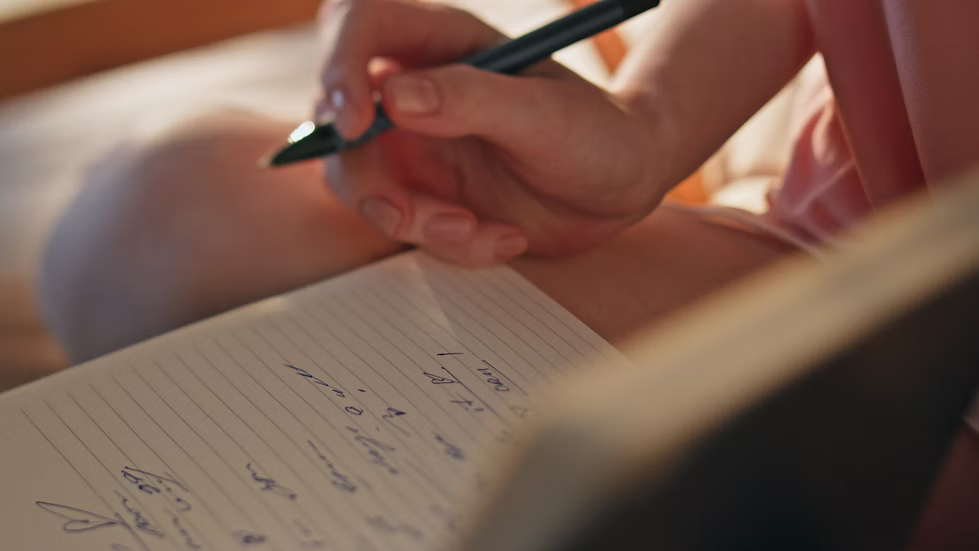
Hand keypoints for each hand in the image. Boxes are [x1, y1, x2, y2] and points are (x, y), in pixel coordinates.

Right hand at [316, 0, 673, 264]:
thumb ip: (470, 98)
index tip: (355, 123)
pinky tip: (503, 239)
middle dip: (365, 177)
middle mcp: (416, 91)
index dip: (339, 66)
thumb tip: (391, 96)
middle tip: (405, 215)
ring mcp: (415, 145)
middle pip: (336, 118)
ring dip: (411, 220)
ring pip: (360, 181)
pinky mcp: (426, 193)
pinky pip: (403, 223)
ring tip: (479, 231)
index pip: (357, 26)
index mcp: (442, 44)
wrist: (622, 187)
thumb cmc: (597, 134)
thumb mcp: (544, 113)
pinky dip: (448, 244)